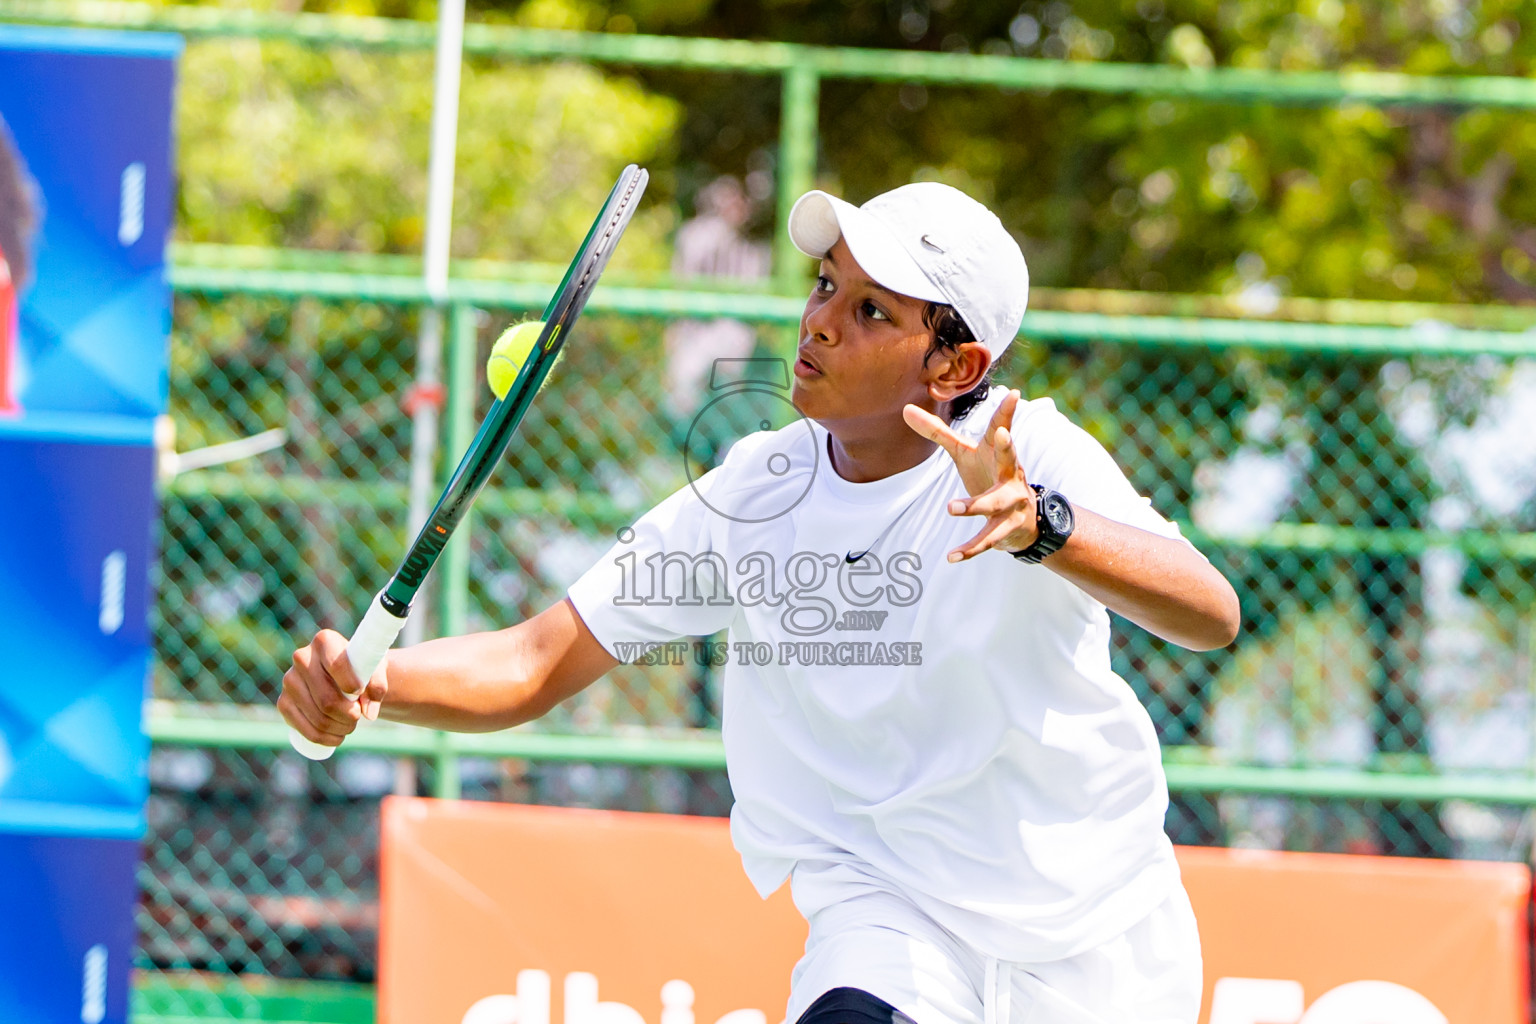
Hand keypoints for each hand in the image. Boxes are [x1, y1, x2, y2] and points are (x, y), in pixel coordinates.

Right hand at [278, 629, 388, 748]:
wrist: (344, 675)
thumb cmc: (362, 669)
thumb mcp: (376, 670)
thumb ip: (378, 686)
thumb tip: (369, 713)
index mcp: (325, 641)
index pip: (337, 665)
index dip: (352, 685)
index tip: (361, 694)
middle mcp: (301, 657)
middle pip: (327, 699)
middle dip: (349, 715)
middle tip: (359, 717)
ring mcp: (288, 681)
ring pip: (318, 716)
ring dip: (340, 729)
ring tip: (351, 726)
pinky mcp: (283, 702)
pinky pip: (303, 728)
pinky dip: (323, 738)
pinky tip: (336, 738)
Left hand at [902, 388, 1038, 562]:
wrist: (1025, 519)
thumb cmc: (989, 475)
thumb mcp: (964, 452)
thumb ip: (937, 432)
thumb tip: (905, 409)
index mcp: (999, 453)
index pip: (1003, 427)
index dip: (1007, 412)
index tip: (1015, 394)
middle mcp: (1011, 474)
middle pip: (1010, 459)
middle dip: (1007, 447)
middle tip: (1003, 433)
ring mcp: (1011, 502)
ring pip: (994, 503)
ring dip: (974, 505)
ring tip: (950, 507)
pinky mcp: (1005, 528)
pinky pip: (986, 539)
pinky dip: (969, 550)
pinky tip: (951, 557)